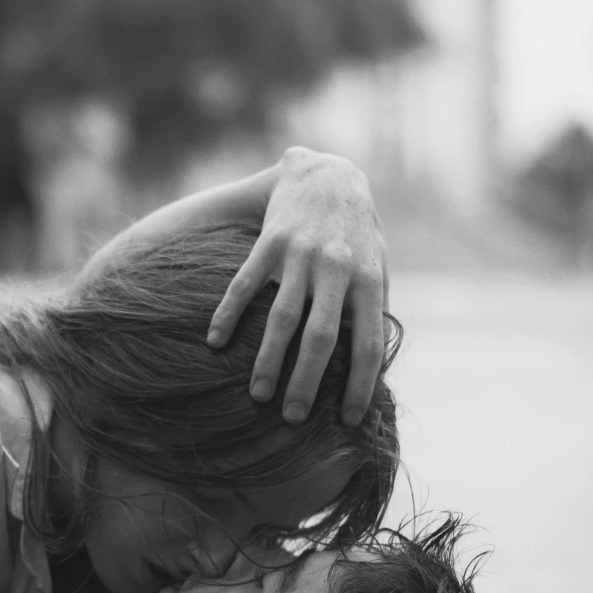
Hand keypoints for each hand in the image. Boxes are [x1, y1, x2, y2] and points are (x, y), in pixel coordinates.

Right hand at [206, 147, 386, 424]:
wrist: (328, 173)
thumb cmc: (356, 231)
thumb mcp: (377, 264)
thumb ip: (372, 307)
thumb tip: (371, 365)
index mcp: (368, 279)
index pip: (367, 343)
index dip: (358, 384)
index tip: (346, 419)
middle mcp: (335, 269)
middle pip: (321, 338)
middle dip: (306, 382)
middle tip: (293, 419)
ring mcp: (300, 256)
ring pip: (281, 318)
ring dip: (268, 361)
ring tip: (257, 395)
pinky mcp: (269, 243)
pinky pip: (244, 285)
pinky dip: (228, 315)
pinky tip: (215, 343)